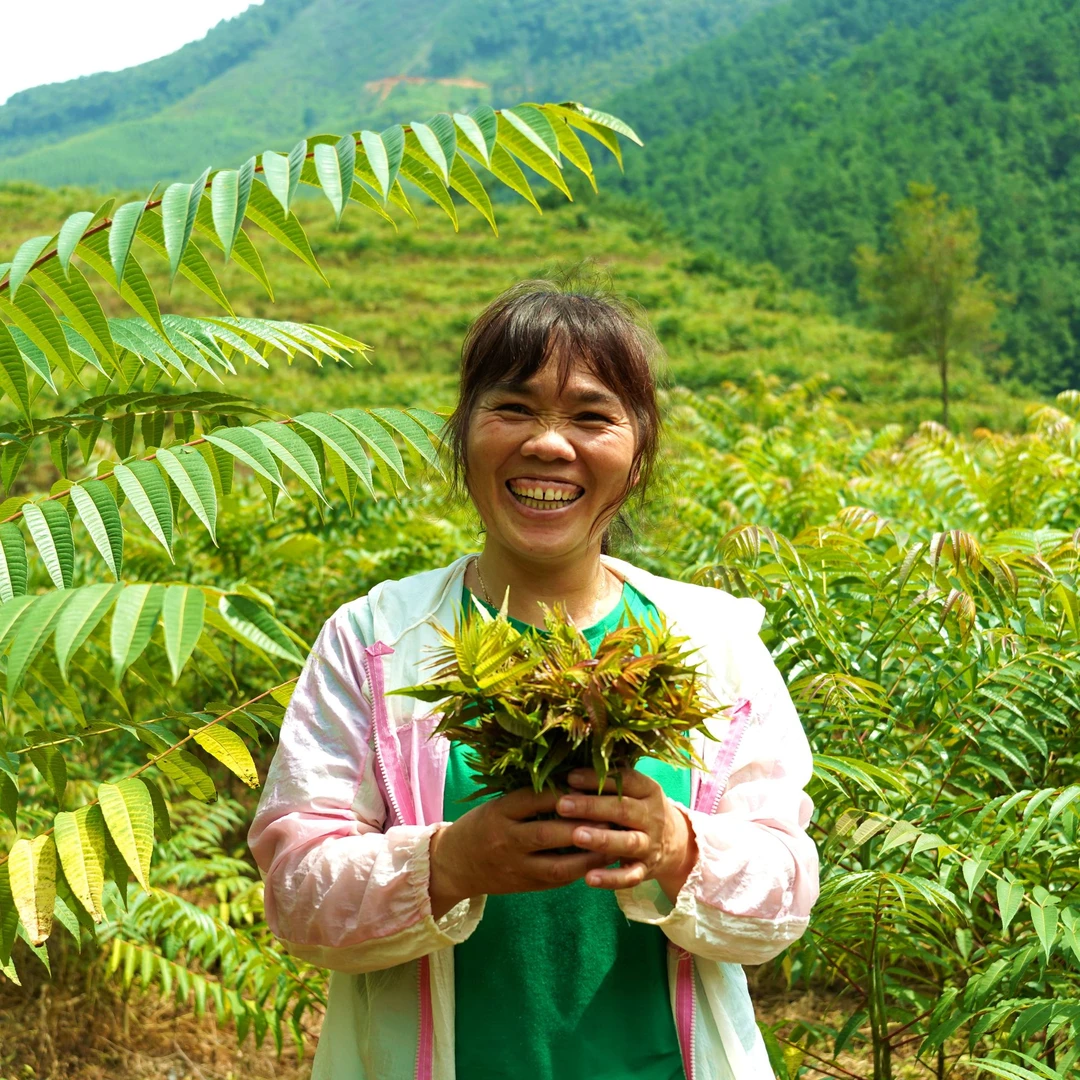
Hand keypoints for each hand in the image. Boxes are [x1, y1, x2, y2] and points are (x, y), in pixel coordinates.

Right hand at [428, 787, 610, 918]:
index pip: (535, 798)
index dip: (566, 793)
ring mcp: (516, 866)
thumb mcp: (499, 805)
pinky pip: (557, 879)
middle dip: (581, 825)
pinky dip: (580, 870)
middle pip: (548, 832)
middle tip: (611, 815)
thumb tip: (575, 782)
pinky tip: (600, 861)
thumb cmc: (482, 825)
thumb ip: (530, 798)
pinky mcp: (525, 886)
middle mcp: (506, 839)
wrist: (454, 864)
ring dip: (588, 854)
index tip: (592, 785)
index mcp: (500, 811)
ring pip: (557, 863)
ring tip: (613, 842)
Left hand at [556, 768, 697, 900]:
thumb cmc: (640, 809)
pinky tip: (589, 878)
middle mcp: (653, 817)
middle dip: (591, 807)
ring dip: (602, 839)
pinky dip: (611, 879)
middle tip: (562, 805)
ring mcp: (651, 844)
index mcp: (650, 791)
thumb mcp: (635, 791)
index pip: (625, 780)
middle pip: (623, 810)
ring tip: (576, 836)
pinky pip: (630, 877)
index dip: (597, 778)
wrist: (676, 844)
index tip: (570, 777)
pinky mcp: (646, 870)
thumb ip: (610, 781)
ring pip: (628, 842)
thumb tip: (571, 773)